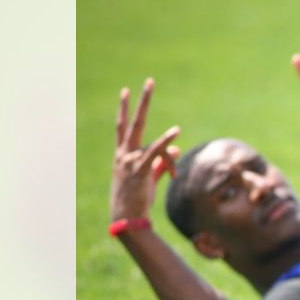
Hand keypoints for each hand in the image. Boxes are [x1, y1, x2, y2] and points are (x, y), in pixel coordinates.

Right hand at [109, 78, 179, 221]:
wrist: (126, 218)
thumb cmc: (136, 199)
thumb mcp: (148, 178)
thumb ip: (162, 162)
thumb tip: (178, 149)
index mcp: (121, 154)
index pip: (122, 126)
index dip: (125, 109)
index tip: (126, 91)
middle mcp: (123, 154)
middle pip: (132, 121)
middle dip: (141, 101)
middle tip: (149, 81)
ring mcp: (129, 161)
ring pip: (150, 141)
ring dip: (159, 141)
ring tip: (169, 129)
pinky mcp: (140, 170)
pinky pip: (155, 152)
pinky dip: (166, 141)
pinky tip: (177, 132)